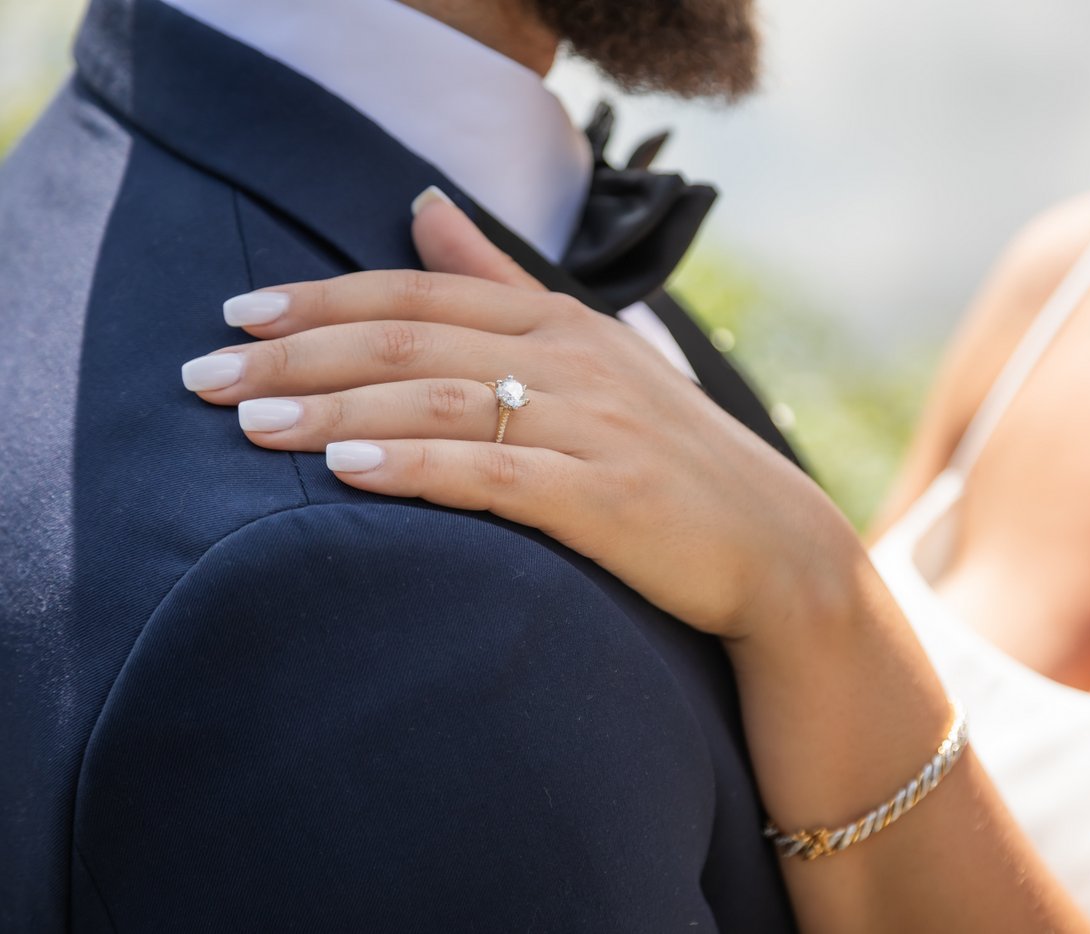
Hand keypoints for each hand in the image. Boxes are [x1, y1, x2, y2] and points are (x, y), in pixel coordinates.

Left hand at [183, 191, 861, 638]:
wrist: (775, 544)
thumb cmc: (673, 453)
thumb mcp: (593, 351)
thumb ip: (502, 281)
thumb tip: (421, 208)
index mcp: (562, 323)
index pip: (422, 294)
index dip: (324, 299)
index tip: (239, 312)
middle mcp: (572, 361)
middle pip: (412, 342)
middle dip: (299, 355)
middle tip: (203, 374)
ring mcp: (591, 428)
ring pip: (440, 403)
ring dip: (335, 411)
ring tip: (247, 424)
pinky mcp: (605, 498)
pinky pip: (494, 474)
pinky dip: (415, 469)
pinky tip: (345, 473)